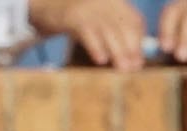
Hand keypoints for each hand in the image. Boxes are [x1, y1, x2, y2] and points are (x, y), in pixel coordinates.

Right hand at [32, 0, 149, 64]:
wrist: (47, 6)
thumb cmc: (80, 20)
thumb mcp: (101, 22)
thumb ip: (117, 35)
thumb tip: (135, 61)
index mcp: (115, 1)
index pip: (134, 20)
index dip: (138, 41)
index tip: (139, 61)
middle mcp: (105, 1)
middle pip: (123, 25)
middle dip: (130, 48)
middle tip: (133, 68)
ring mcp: (89, 6)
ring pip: (108, 31)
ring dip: (117, 51)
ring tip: (123, 69)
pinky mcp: (74, 15)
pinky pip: (88, 33)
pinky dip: (96, 47)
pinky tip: (101, 60)